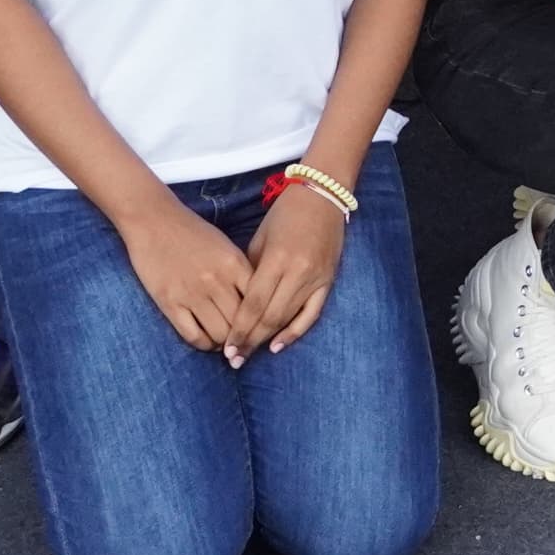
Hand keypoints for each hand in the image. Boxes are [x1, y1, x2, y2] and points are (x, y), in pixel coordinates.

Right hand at [115, 196, 254, 356]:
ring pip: (219, 334)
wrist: (153, 220)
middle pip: (241, 323)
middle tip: (245, 344)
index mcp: (235, 264)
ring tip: (226, 344)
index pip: (259, 303)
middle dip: (246, 338)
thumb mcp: (225, 246)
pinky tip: (206, 341)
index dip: (263, 322)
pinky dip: (203, 344)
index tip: (263, 331)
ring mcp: (192, 293)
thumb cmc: (192, 232)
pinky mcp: (170, 303)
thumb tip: (257, 302)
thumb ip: (241, 272)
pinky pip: (193, 336)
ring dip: (225, 344)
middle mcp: (217, 281)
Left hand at [239, 186, 349, 357]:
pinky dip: (295, 332)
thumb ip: (250, 272)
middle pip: (270, 317)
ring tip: (249, 355)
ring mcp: (316, 278)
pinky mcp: (328, 280)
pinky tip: (278, 346)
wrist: (323, 195)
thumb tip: (237, 304)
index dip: (239, 329)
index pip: (254, 304)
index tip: (226, 348)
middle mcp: (298, 272)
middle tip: (233, 359)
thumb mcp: (260, 239)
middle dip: (250, 340)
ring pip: (288, 318)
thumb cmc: (284, 214)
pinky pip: (312, 314)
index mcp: (277, 259)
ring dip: (267, 339)